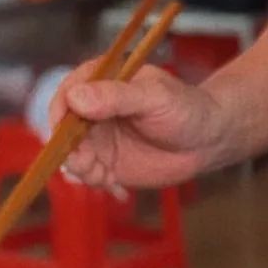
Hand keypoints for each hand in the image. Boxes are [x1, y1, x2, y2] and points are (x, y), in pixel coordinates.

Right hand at [48, 62, 227, 188]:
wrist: (206, 141)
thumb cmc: (185, 109)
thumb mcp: (153, 98)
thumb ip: (116, 96)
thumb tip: (76, 97)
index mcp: (103, 82)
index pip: (67, 93)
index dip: (60, 112)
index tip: (65, 132)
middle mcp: (95, 109)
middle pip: (63, 129)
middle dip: (70, 149)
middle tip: (88, 164)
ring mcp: (99, 138)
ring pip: (72, 155)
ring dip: (82, 170)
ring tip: (105, 177)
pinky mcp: (107, 163)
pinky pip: (88, 174)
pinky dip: (95, 183)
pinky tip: (117, 186)